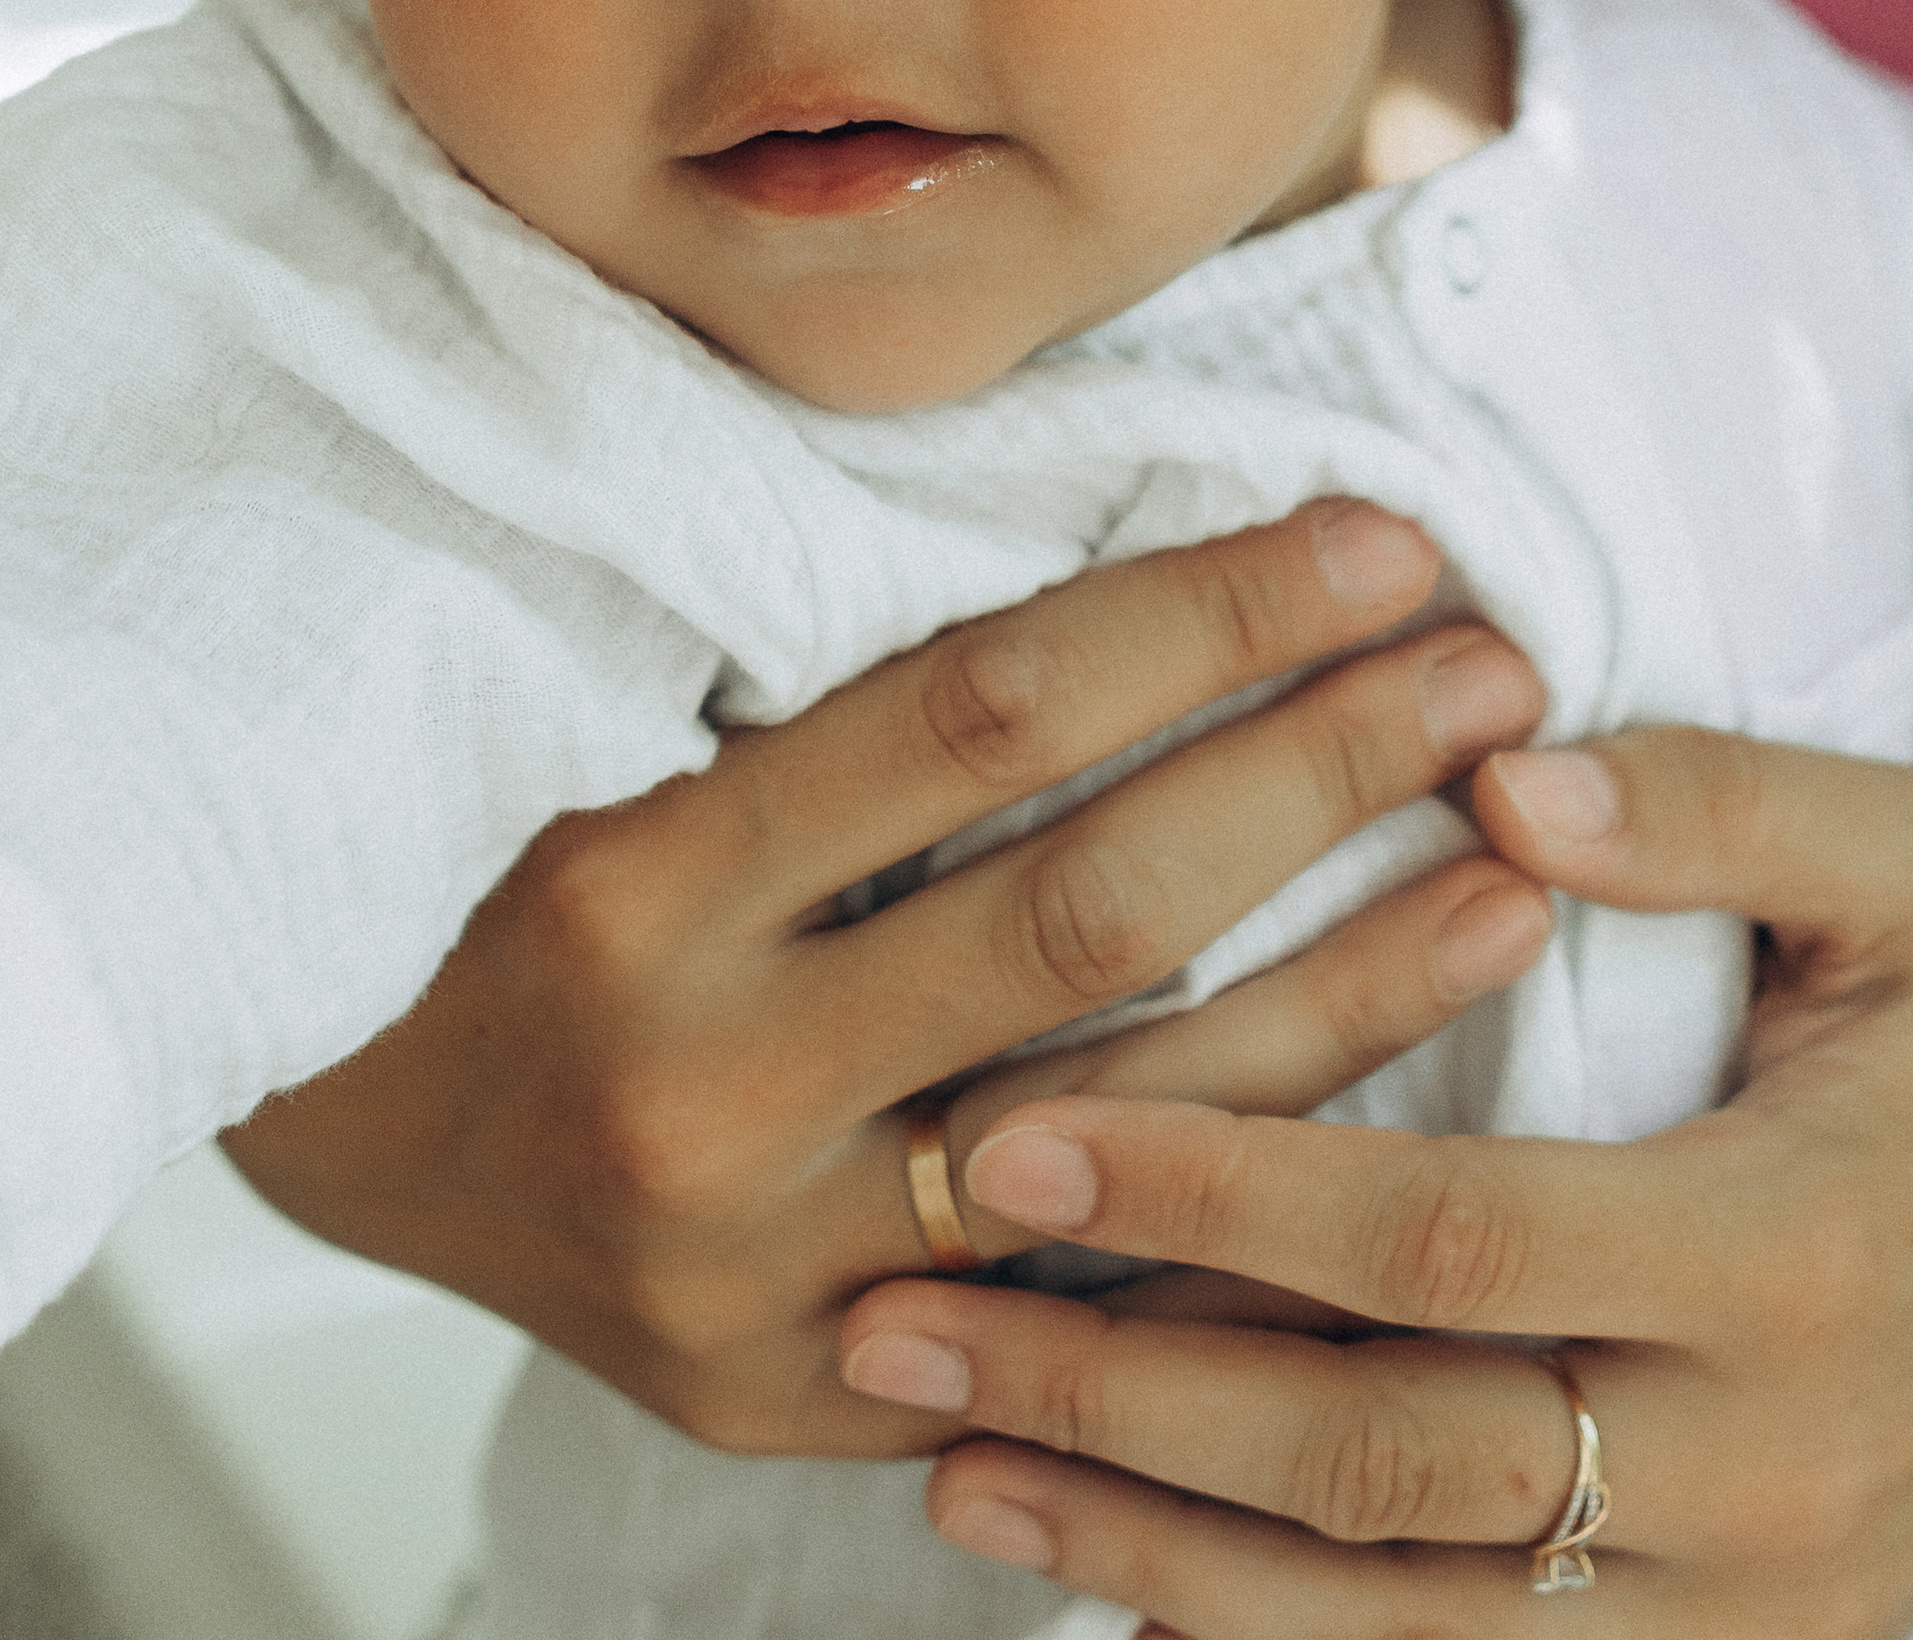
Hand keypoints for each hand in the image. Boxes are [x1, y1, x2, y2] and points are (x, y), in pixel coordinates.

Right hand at [219, 502, 1550, 1453]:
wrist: (359, 1127)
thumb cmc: (531, 873)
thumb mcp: (646, 738)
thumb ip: (869, 679)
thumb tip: (1176, 551)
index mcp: (645, 883)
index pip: (992, 711)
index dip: (1211, 611)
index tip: (1383, 540)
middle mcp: (699, 1091)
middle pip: (1092, 912)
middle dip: (1324, 774)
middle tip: (1500, 672)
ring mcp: (758, 1284)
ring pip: (1134, 1136)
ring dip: (1359, 991)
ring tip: (1518, 869)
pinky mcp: (805, 1409)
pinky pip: (1088, 1320)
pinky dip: (1257, 1217)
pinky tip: (1413, 1121)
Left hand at [840, 724, 1912, 1636]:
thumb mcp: (1896, 857)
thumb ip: (1706, 801)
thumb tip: (1498, 765)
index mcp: (1789, 1251)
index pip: (1442, 1244)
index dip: (1216, 1191)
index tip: (1013, 1129)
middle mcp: (1766, 1473)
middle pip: (1380, 1468)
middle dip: (1115, 1393)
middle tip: (896, 1312)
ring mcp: (1753, 1617)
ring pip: (1396, 1635)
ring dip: (1145, 1555)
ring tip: (943, 1461)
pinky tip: (1114, 1592)